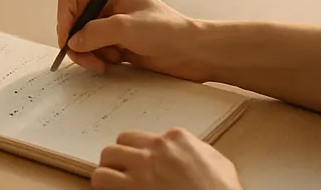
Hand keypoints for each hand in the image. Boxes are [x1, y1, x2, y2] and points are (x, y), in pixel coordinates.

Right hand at [57, 0, 210, 81]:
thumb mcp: (127, 28)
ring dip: (90, 53)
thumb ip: (95, 33)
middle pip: (76, 21)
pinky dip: (100, 60)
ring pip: (85, 40)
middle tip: (86, 58)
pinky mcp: (121, 46)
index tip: (67, 39)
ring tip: (107, 63)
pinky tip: (115, 63)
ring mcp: (116, 28)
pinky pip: (98, 52)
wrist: (195, 53)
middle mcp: (111, 8)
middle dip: (77, 41)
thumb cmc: (168, 31)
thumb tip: (73, 42)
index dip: (65, 17)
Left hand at [92, 129, 241, 189]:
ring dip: (110, 169)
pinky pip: (101, 178)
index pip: (146, 136)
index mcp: (178, 139)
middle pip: (122, 141)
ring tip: (115, 183)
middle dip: (122, 157)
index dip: (143, 153)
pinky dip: (103, 185)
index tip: (144, 164)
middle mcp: (156, 148)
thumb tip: (190, 155)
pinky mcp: (130, 187)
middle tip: (125, 172)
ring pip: (107, 156)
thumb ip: (199, 152)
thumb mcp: (219, 164)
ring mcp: (142, 167)